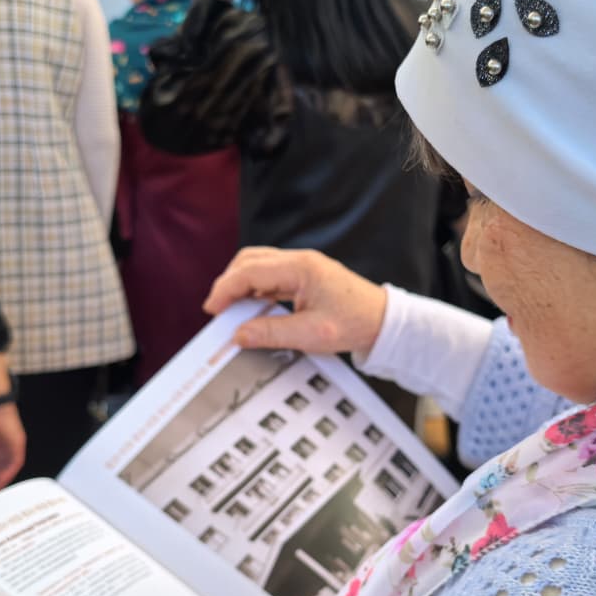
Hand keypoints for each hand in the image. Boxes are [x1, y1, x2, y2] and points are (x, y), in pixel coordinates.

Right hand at [203, 247, 387, 355]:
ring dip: (240, 284)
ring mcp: (303, 265)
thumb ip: (271, 333)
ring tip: (231, 310)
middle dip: (228, 283)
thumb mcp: (311, 335)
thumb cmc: (355, 324)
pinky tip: (252, 308)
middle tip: (217, 310)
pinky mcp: (305, 275)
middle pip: (249, 260)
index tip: (212, 310)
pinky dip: (255, 288)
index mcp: (301, 268)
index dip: (225, 289)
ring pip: (258, 264)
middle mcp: (300, 260)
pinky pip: (271, 275)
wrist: (384, 322)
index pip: (250, 271)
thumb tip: (238, 334)